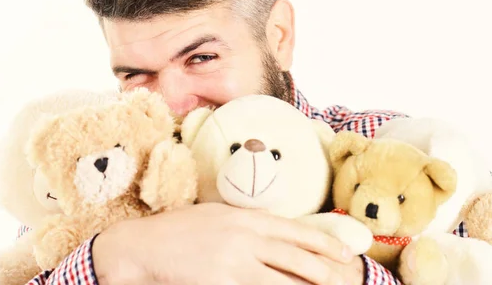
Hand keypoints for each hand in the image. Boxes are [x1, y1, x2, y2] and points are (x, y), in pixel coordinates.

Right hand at [92, 203, 355, 284]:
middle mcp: (246, 237)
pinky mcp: (221, 283)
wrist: (143, 246)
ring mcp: (234, 262)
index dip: (325, 243)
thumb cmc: (181, 228)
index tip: (346, 253)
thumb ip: (249, 221)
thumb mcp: (220, 213)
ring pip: (283, 282)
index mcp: (248, 217)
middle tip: (348, 280)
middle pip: (297, 258)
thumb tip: (274, 227)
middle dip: (327, 271)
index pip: (297, 230)